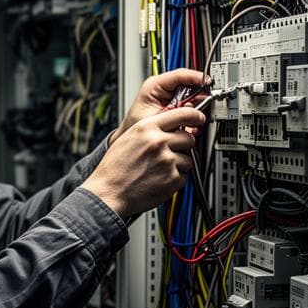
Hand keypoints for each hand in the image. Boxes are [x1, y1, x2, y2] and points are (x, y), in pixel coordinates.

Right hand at [83, 107, 206, 218]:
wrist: (108, 193)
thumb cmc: (114, 168)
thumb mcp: (128, 138)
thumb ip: (150, 129)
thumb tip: (171, 126)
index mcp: (146, 128)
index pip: (181, 114)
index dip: (194, 116)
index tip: (199, 118)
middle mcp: (158, 142)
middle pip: (189, 138)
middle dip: (184, 145)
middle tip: (172, 152)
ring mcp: (166, 161)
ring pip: (188, 159)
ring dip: (178, 164)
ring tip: (159, 170)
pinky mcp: (172, 179)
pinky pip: (183, 176)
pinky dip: (174, 179)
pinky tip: (158, 180)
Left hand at [109, 68, 208, 144]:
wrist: (136, 140)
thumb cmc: (136, 126)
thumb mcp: (154, 116)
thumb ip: (174, 109)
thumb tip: (194, 105)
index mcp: (156, 85)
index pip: (181, 74)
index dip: (196, 77)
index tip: (207, 81)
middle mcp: (167, 90)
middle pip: (193, 87)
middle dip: (199, 98)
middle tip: (200, 107)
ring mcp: (174, 100)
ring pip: (196, 101)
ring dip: (198, 111)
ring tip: (190, 121)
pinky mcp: (180, 111)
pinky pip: (194, 113)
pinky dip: (195, 120)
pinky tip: (189, 127)